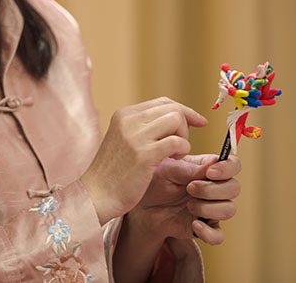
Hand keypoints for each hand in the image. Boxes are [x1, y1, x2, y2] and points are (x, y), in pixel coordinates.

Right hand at [80, 97, 206, 225]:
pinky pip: (177, 142)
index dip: (184, 111)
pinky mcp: (144, 154)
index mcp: (124, 114)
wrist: (96, 194)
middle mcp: (129, 120)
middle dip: (187, 125)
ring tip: (175, 154)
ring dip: (183, 137)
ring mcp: (136, 136)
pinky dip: (182, 150)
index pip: (163, 102)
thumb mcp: (124, 141)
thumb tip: (174, 119)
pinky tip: (173, 160)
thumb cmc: (113, 172)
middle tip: (182, 145)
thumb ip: (143, 128)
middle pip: (173, 108)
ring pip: (176, 120)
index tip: (198, 122)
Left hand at [127, 154, 241, 244]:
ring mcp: (211, 209)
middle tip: (189, 188)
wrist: (143, 206)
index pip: (233, 165)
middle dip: (212, 189)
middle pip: (234, 188)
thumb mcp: (168, 170)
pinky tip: (194, 225)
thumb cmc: (156, 182)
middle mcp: (215, 188)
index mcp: (208, 169)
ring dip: (208, 207)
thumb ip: (189, 168)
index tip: (210, 172)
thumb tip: (211, 166)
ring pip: (229, 209)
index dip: (227, 168)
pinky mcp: (204, 228)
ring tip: (188, 205)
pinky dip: (208, 232)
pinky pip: (218, 236)